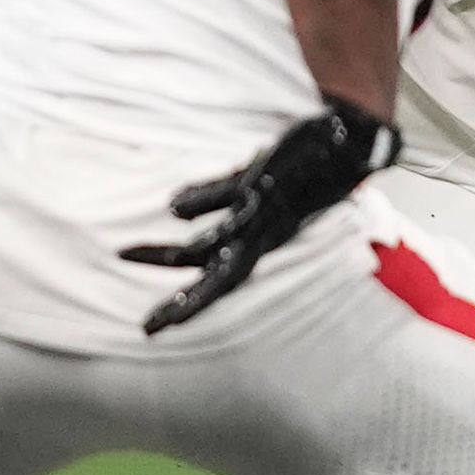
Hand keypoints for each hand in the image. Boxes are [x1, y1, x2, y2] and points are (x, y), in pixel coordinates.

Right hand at [119, 96, 398, 334]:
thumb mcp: (272, 203)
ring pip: (209, 244)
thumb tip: (178, 209)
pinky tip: (171, 207)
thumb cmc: (309, 174)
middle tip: (147, 326)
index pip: (224, 285)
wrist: (349, 144)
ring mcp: (261, 209)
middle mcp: (263, 235)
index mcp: (266, 242)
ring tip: (124, 254)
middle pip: (216, 281)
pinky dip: (199, 201)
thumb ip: (233, 211)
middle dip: (181, 304)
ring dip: (165, 254)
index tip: (156, 329)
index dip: (192, 308)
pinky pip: (226, 196)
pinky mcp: (262, 178)